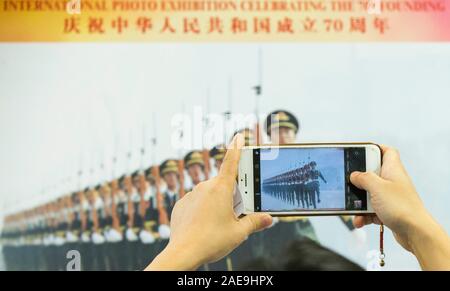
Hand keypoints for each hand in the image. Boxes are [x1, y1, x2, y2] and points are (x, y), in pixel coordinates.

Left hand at [146, 134, 272, 270]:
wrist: (183, 253)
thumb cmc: (211, 241)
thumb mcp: (239, 232)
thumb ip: (255, 222)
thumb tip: (268, 219)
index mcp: (221, 189)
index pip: (231, 162)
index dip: (237, 149)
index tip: (238, 136)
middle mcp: (205, 187)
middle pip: (224, 184)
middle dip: (232, 196)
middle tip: (234, 215)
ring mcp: (191, 195)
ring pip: (209, 194)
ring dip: (217, 203)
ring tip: (218, 224)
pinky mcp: (181, 205)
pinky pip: (196, 202)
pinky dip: (203, 210)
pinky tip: (204, 225)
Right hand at [350, 145, 449, 269]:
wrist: (415, 232)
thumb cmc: (401, 207)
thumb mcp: (377, 187)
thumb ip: (364, 178)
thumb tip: (354, 175)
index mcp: (393, 170)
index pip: (387, 152)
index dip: (375, 149)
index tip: (360, 152)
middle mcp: (392, 181)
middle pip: (372, 174)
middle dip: (359, 181)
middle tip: (350, 183)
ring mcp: (390, 197)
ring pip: (369, 194)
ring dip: (358, 202)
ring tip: (353, 208)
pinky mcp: (388, 211)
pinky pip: (370, 210)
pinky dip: (363, 215)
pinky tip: (359, 221)